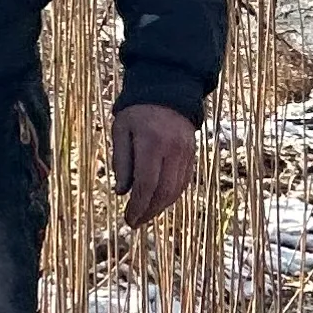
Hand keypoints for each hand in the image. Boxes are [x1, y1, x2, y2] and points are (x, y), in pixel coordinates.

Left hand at [112, 102, 198, 226]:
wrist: (168, 90)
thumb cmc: (137, 111)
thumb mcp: (121, 130)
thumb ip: (121, 161)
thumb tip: (122, 192)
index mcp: (152, 143)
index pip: (146, 184)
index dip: (137, 206)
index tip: (128, 219)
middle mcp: (172, 150)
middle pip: (163, 192)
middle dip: (148, 211)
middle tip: (134, 222)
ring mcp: (185, 153)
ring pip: (175, 190)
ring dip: (160, 208)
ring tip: (144, 215)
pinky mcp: (191, 155)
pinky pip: (183, 182)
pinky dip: (170, 196)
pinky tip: (158, 202)